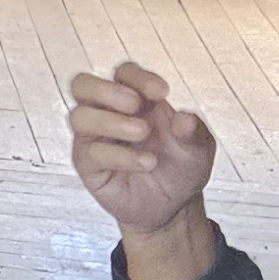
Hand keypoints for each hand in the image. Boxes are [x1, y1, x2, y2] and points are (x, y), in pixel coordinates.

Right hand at [68, 61, 221, 279]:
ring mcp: (94, 139)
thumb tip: (185, 118)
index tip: (162, 92)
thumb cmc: (181, 168)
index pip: (123, 73)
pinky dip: (120, 156)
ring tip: (142, 133)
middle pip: (82, 85)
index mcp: (135, 99)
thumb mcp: (199, 149)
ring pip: (79, 116)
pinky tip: (147, 162)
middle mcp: (108, 114)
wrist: (173, 206)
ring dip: (111, 122)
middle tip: (135, 105)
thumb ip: (194, 132)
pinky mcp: (88, 166)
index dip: (138, 77)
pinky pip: (91, 153)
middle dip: (106, 90)